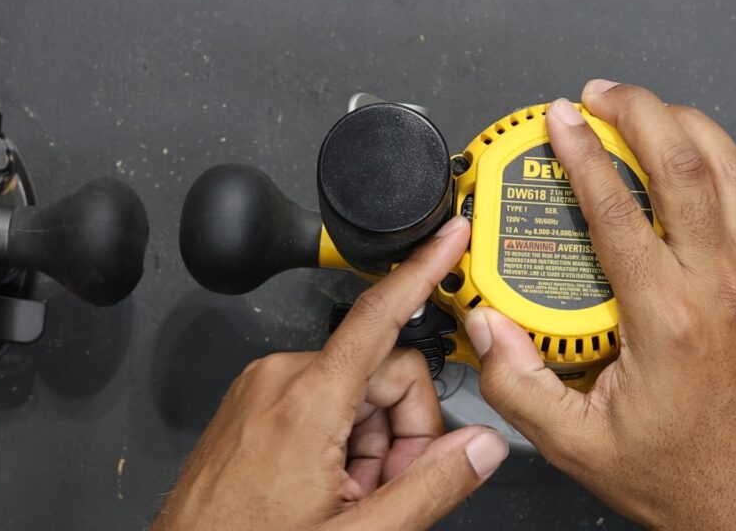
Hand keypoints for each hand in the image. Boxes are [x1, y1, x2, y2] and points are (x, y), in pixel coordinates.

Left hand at [152, 216, 507, 530]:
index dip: (424, 270)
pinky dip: (341, 441)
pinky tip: (328, 487)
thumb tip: (482, 447)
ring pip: (356, 390)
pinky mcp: (253, 405)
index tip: (449, 238)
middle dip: (401, 431)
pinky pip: (322, 401)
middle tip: (385, 487)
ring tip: (347, 497)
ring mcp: (262, 392)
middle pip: (384, 371)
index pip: (381, 314)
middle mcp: (281, 381)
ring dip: (370, 444)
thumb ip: (431, 486)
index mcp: (307, 402)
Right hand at [464, 82, 735, 529]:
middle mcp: (719, 285)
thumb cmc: (680, 474)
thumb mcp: (576, 442)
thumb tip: (487, 328)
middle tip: (601, 95)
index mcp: (667, 316)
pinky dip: (727, 163)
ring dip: (687, 125)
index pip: (617, 206)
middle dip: (640, 109)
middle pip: (686, 161)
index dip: (582, 151)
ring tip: (647, 109)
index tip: (560, 121)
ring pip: (733, 168)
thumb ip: (519, 384)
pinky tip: (701, 159)